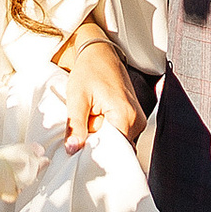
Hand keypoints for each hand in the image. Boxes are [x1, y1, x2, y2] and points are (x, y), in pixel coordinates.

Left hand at [59, 24, 144, 150]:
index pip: (116, 152)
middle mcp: (136, 120)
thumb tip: (73, 149)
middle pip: (117, 149)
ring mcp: (136, 120)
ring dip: (101, 140)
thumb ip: (76, 126)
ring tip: (86, 130)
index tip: (82, 158)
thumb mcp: (77, 98)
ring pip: (117, 143)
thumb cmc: (89, 71)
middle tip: (80, 143)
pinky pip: (119, 134)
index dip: (98, 156)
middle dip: (98, 149)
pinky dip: (105, 133)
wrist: (100, 53)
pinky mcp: (132, 118)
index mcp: (125, 116)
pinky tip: (93, 125)